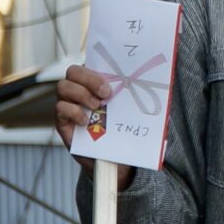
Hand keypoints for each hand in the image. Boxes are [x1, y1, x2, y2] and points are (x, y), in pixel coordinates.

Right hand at [53, 66, 131, 186]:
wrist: (115, 161)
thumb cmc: (125, 131)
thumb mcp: (134, 112)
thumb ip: (138, 97)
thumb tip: (163, 86)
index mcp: (97, 82)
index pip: (91, 62)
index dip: (98, 65)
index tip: (113, 77)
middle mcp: (80, 90)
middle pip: (73, 71)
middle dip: (89, 78)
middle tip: (106, 93)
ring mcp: (69, 104)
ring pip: (62, 86)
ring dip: (81, 94)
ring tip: (97, 107)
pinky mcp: (62, 122)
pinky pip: (59, 108)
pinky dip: (73, 112)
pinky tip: (86, 121)